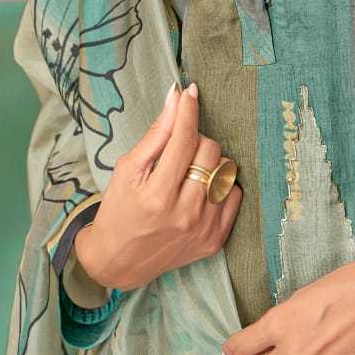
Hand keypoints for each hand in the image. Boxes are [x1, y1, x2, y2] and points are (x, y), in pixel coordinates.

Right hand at [77, 82, 242, 290]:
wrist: (118, 261)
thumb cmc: (119, 209)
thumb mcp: (128, 168)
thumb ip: (156, 134)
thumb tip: (176, 97)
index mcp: (158, 195)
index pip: (185, 140)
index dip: (189, 111)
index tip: (190, 92)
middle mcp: (186, 213)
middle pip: (210, 150)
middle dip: (195, 139)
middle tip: (178, 150)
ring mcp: (204, 229)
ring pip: (226, 169)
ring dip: (209, 163)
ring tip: (188, 173)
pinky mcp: (216, 240)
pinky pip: (235, 193)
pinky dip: (221, 185)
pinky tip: (200, 190)